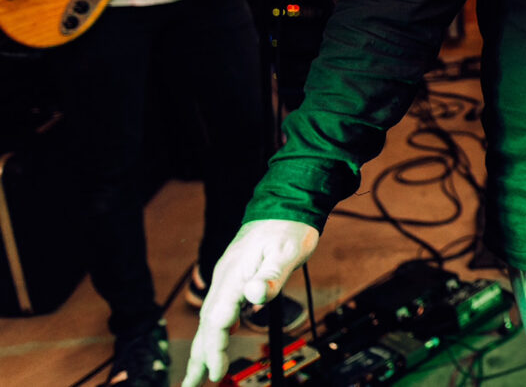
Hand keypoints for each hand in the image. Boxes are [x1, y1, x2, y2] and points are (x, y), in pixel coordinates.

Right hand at [182, 220, 318, 386]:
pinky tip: (219, 338)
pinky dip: (214, 328)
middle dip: (199, 356)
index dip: (215, 348)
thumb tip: (255, 295)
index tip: (215, 374)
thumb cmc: (289, 227)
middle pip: (207, 323)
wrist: (287, 203)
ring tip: (197, 373)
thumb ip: (272, 275)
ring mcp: (228, 275)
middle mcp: (226, 276)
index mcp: (235, 274)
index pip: (218, 320)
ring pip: (210, 316)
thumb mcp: (288, 251)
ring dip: (203, 345)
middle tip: (190, 385)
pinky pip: (219, 307)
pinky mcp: (234, 274)